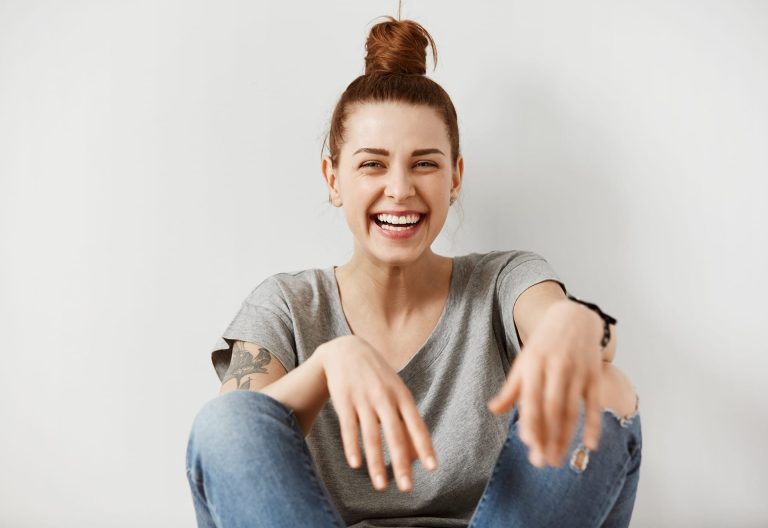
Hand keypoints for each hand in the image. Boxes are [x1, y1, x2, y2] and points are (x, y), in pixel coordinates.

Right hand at [318, 335, 437, 491]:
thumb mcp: (395, 391)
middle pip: (395, 435)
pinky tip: (355, 464)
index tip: (432, 467)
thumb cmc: (377, 376)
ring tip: (381, 486)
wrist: (346, 349)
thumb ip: (405, 420)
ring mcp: (363, 399)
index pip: (416, 425)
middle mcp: (384, 398)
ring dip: (376, 463)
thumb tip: (415, 454)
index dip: (424, 446)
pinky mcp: (344, 401)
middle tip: (407, 487)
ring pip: (371, 436)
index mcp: (402, 396)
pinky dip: (352, 447)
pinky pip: (349, 428)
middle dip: (401, 463)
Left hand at [487, 299, 603, 466]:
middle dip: (547, 438)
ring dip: (566, 438)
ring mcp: (577, 372)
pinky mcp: (594, 375)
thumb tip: (493, 409)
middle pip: (552, 410)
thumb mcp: (523, 362)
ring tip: (558, 460)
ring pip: (572, 411)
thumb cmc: (544, 345)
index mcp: (533, 365)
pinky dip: (593, 425)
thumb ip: (511, 388)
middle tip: (542, 463)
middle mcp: (555, 368)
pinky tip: (590, 446)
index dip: (530, 422)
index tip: (528, 445)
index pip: (531, 400)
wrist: (573, 318)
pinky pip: (593, 404)